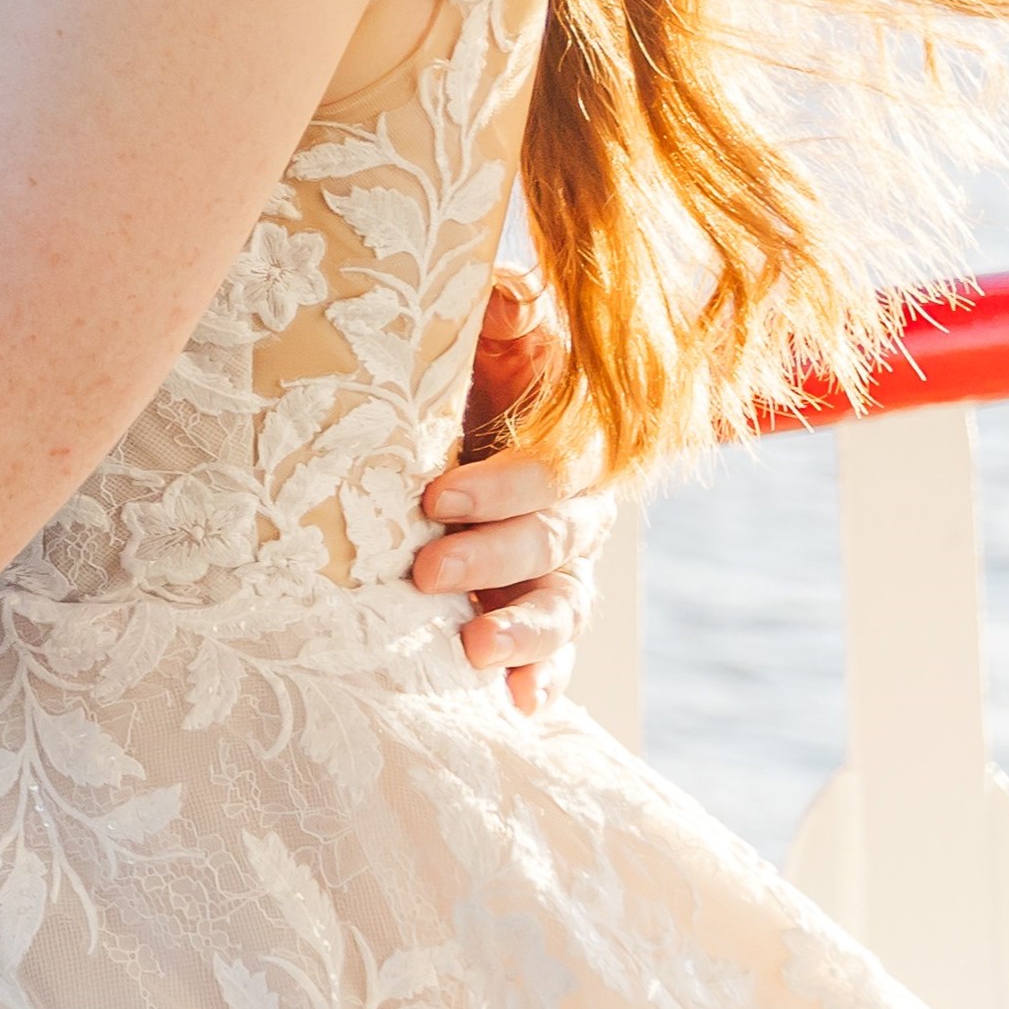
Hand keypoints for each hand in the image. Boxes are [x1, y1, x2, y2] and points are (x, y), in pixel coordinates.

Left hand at [420, 272, 601, 714]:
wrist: (469, 403)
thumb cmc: (479, 361)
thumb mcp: (492, 330)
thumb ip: (505, 308)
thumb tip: (502, 303)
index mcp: (580, 440)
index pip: (557, 469)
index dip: (505, 487)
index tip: (435, 496)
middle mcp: (582, 508)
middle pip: (555, 541)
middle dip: (493, 558)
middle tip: (426, 570)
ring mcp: (562, 564)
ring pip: (562, 605)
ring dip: (522, 633)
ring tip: (473, 651)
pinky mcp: (536, 603)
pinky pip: (553, 650)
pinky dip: (541, 678)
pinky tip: (517, 705)